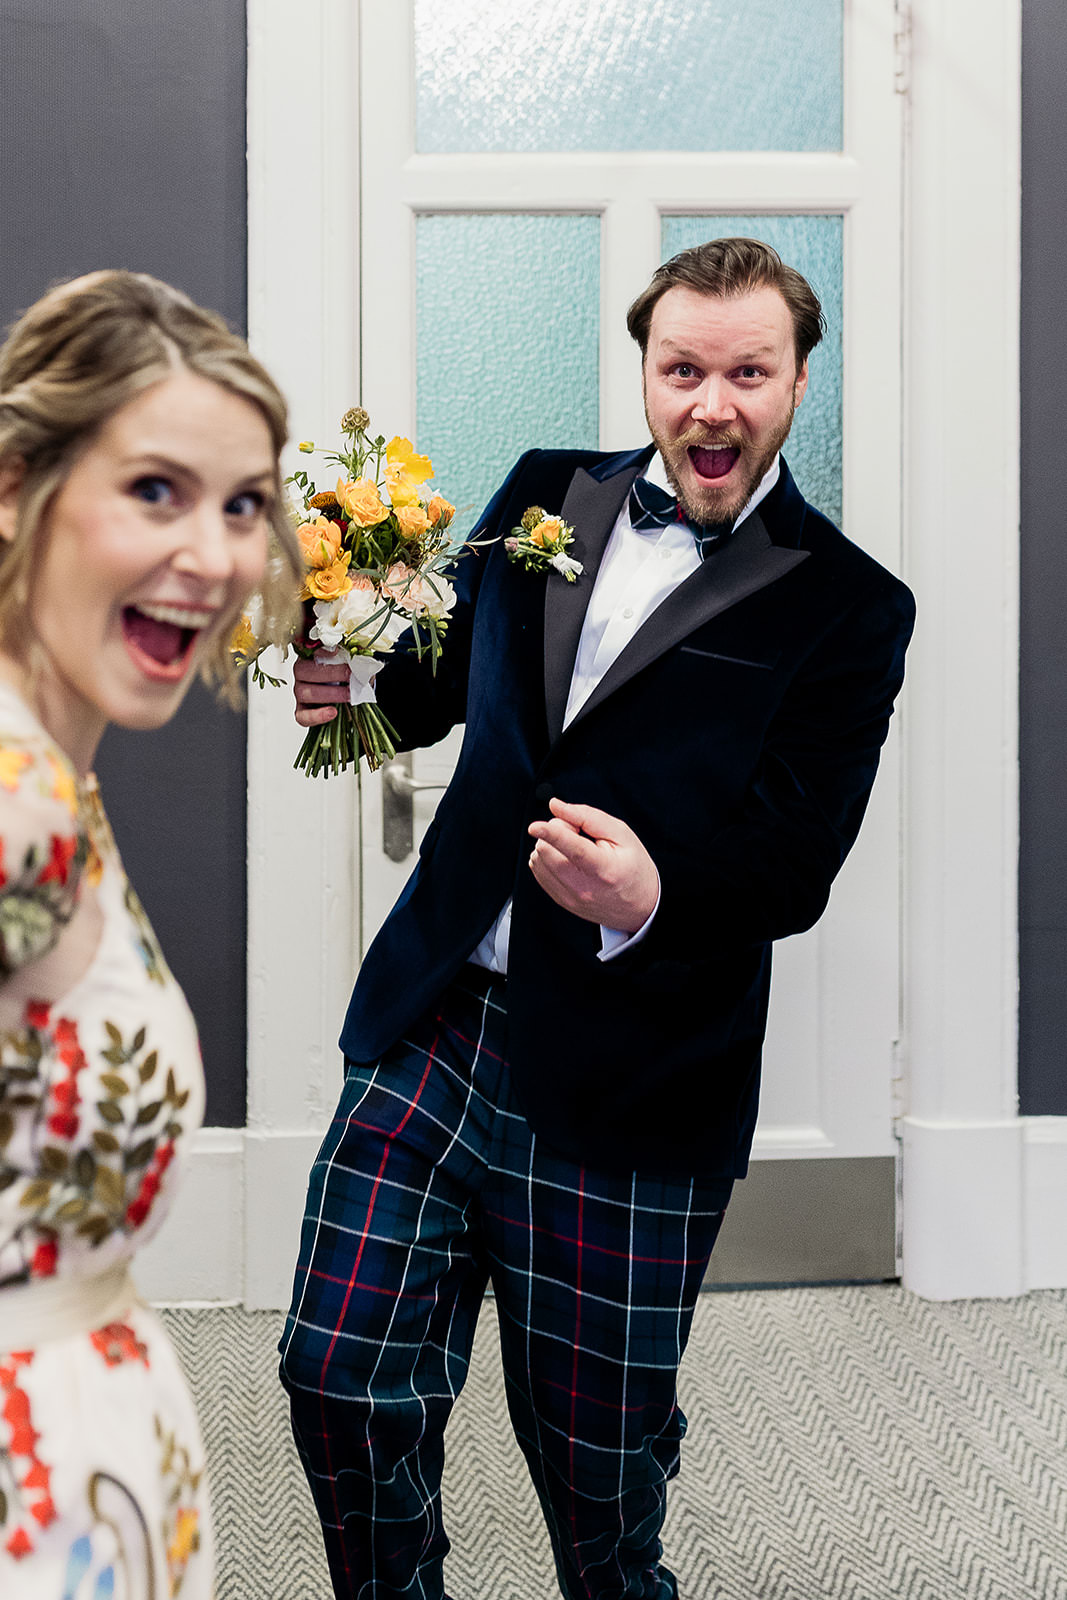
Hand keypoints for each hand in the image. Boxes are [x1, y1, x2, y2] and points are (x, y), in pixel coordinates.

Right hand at [293, 653, 351, 727]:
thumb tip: (361, 652)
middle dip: (330, 673)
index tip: (336, 650)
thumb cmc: (348, 676)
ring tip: (349, 695)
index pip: (305, 648)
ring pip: (304, 692)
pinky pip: (303, 716)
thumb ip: (353, 657)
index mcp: (310, 656)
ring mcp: (300, 692)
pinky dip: (317, 715)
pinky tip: (332, 712)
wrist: (351, 694)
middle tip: (350, 675)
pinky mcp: (301, 711)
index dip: (317, 650)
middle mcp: (301, 673)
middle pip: (303, 670)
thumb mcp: (352, 663)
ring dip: (330, 693)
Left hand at [527, 798, 658, 933]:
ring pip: (538, 859)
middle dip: (557, 832)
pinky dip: (547, 858)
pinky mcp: (560, 900)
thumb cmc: (633, 868)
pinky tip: (567, 859)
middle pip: (547, 850)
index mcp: (605, 869)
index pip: (574, 849)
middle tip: (579, 834)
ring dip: (550, 846)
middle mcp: (584, 887)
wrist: (638, 907)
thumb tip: (557, 807)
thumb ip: (589, 817)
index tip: (535, 826)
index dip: (552, 834)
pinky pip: (538, 871)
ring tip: (575, 850)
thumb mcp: (622, 835)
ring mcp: (569, 897)